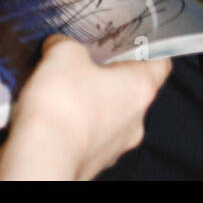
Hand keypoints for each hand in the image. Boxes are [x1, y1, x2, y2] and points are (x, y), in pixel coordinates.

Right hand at [0, 35, 170, 180]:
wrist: (42, 159)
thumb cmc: (63, 104)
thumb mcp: (63, 53)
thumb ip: (66, 44)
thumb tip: (59, 45)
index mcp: (140, 88)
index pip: (161, 63)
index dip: (149, 47)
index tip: (133, 39)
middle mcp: (135, 120)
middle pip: (133, 89)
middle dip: (110, 74)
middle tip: (88, 59)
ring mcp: (116, 146)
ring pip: (111, 115)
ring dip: (91, 101)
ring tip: (64, 86)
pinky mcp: (94, 162)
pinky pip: (90, 136)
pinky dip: (76, 124)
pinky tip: (55, 113)